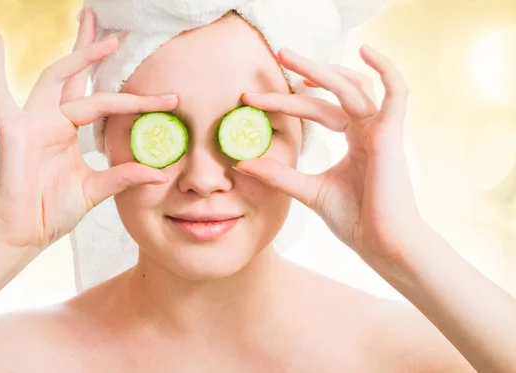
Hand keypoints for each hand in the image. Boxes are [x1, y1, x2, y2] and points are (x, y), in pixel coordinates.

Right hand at [0, 9, 177, 250]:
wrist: (25, 234)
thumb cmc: (52, 210)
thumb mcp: (97, 189)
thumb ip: (124, 177)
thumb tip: (160, 174)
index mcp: (70, 130)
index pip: (106, 104)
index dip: (137, 100)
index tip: (170, 99)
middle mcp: (52, 119)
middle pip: (76, 76)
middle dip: (93, 51)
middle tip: (116, 31)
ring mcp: (33, 122)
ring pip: (57, 79)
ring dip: (79, 57)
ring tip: (105, 38)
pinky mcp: (14, 131)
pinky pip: (0, 95)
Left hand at [234, 45, 423, 259]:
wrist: (382, 245)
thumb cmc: (355, 220)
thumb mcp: (307, 191)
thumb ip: (278, 175)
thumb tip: (241, 165)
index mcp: (353, 139)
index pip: (318, 110)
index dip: (287, 103)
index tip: (252, 100)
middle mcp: (367, 129)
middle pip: (333, 91)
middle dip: (303, 74)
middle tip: (275, 57)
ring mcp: (381, 129)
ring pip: (353, 86)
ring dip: (323, 69)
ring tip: (289, 57)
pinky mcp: (393, 134)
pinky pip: (396, 93)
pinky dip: (386, 69)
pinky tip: (367, 50)